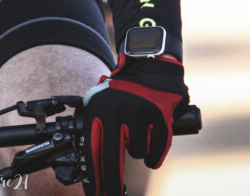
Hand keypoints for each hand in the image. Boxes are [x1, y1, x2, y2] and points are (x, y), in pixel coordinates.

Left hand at [81, 57, 186, 195]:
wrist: (149, 66)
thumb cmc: (122, 91)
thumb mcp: (100, 103)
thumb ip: (94, 129)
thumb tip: (90, 166)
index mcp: (98, 110)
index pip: (92, 151)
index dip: (94, 179)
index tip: (95, 195)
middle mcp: (116, 111)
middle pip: (112, 160)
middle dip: (112, 184)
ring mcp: (139, 112)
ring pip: (138, 153)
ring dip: (139, 152)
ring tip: (138, 134)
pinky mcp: (159, 115)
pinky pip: (156, 150)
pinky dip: (154, 155)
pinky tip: (152, 144)